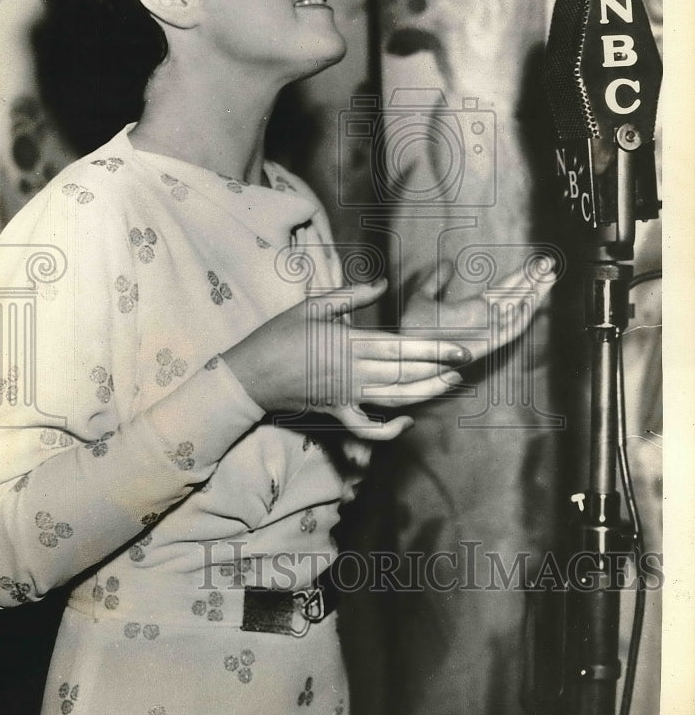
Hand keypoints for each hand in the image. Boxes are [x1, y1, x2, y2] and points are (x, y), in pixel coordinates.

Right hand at [223, 279, 466, 440]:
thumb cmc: (278, 335)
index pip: (400, 347)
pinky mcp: (337, 413)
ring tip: (449, 383)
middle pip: (404, 373)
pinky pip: (368, 428)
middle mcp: (351, 372)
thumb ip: (351, 296)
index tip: (459, 347)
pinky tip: (407, 421)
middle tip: (465, 361)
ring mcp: (346, 396)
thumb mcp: (312, 305)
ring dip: (425, 393)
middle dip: (438, 369)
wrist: (249, 375)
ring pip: (394, 399)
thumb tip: (382, 284)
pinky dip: (389, 429)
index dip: (433, 348)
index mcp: (347, 343)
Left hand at [400, 258, 555, 361]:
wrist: (403, 351)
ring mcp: (485, 334)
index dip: (520, 277)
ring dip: (533, 294)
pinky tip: (533, 300)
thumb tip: (446, 262)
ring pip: (517, 312)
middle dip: (534, 282)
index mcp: (472, 311)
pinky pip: (507, 331)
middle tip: (550, 263)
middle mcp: (483, 323)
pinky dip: (521, 317)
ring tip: (549, 274)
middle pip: (516, 299)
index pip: (503, 291)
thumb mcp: (421, 297)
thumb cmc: (410, 331)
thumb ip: (434, 280)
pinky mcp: (483, 345)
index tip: (536, 263)